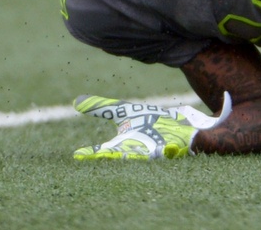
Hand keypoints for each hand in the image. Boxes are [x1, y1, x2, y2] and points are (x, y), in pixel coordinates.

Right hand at [73, 91, 231, 159]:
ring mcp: (164, 150)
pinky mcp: (183, 146)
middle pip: (130, 156)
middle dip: (120, 158)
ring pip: (155, 156)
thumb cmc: (152, 123)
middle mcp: (144, 150)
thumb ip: (103, 108)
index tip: (77, 154)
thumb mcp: (126, 113)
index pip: (107, 151)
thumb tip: (75, 102)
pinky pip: (177, 150)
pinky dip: (172, 149)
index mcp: (129, 143)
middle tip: (108, 156)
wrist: (185, 125)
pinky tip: (167, 147)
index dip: (93, 153)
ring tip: (147, 151)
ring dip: (151, 154)